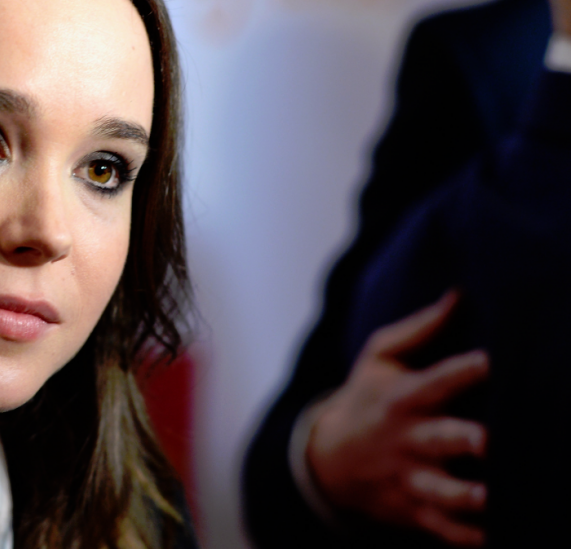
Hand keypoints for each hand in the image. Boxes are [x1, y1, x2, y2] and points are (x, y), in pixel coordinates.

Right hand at [306, 291, 489, 546]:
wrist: (326, 459)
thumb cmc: (366, 398)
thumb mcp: (378, 357)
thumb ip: (420, 328)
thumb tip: (460, 295)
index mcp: (402, 397)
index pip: (436, 381)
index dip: (464, 370)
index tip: (491, 360)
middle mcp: (407, 438)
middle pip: (439, 440)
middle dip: (464, 440)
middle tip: (488, 440)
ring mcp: (409, 478)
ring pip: (440, 491)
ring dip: (465, 497)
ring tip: (489, 498)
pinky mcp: (413, 510)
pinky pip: (442, 529)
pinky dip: (465, 536)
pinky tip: (492, 537)